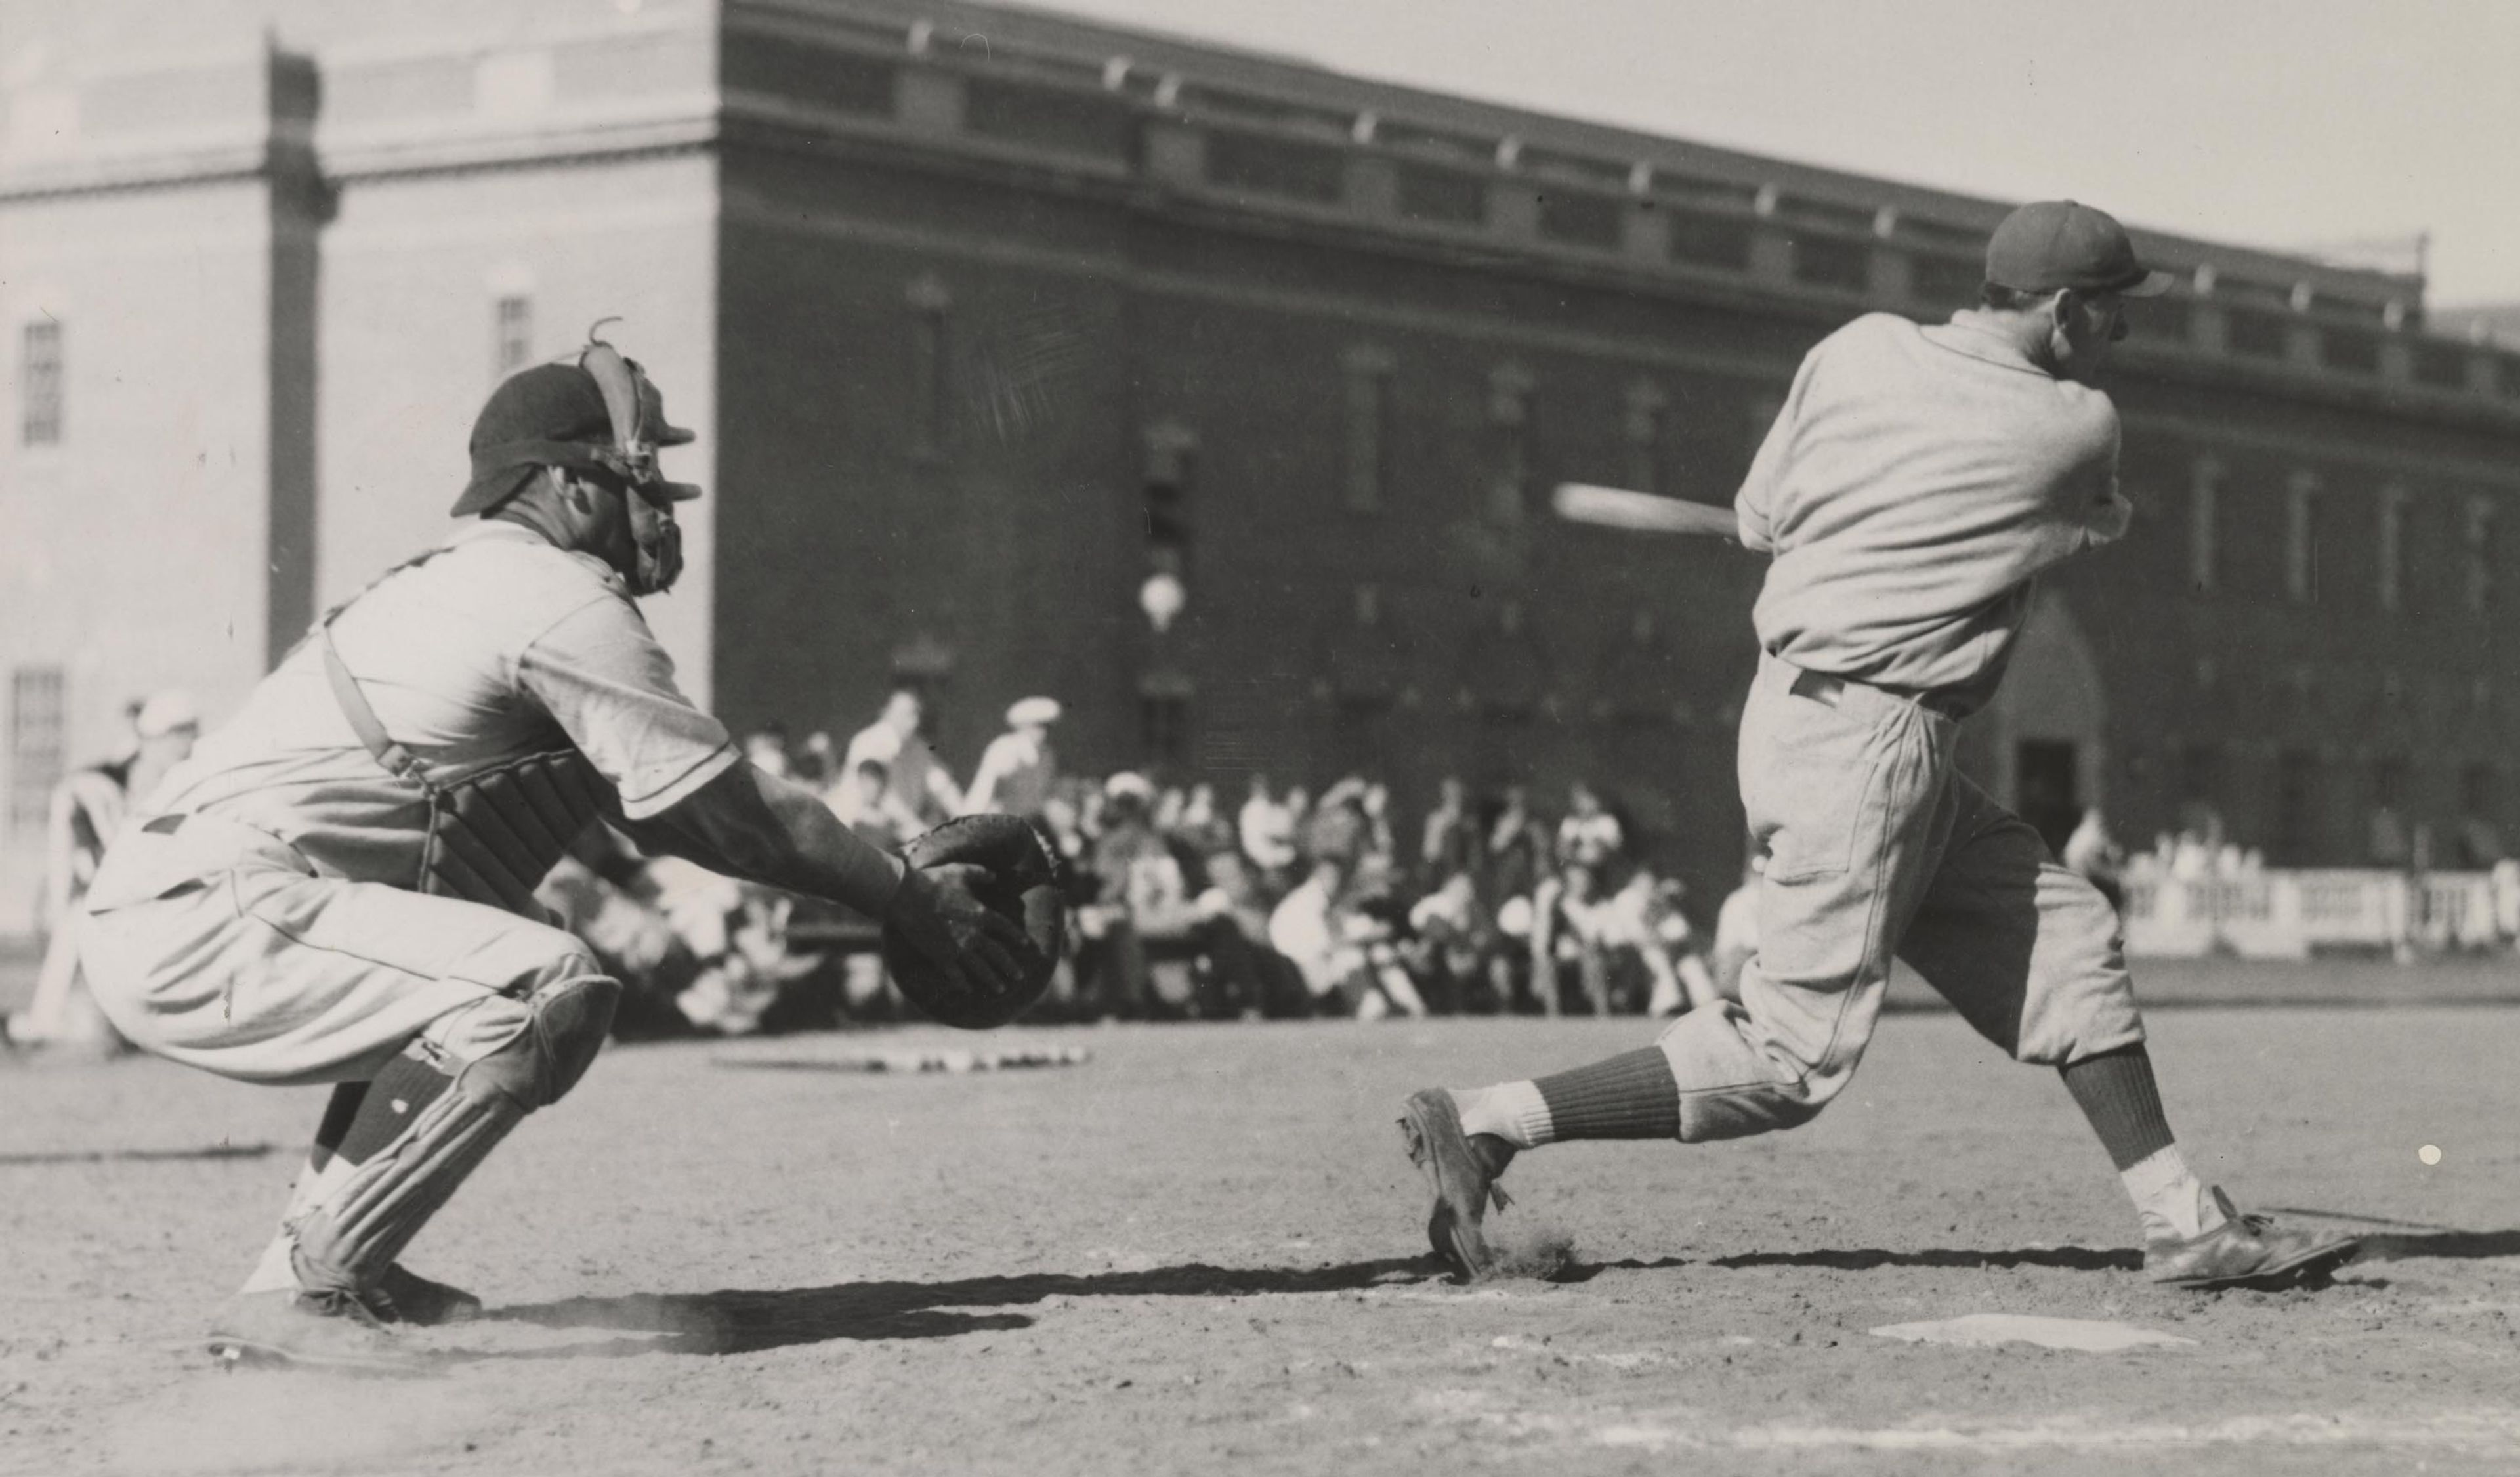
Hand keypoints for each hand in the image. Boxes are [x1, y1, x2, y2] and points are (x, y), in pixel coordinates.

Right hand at [884, 862, 1032, 998]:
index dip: (1016, 936)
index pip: (1005, 928)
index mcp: (982, 914)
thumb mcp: (961, 871)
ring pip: (980, 969)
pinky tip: (968, 990)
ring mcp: (958, 948)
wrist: (907, 896)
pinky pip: (955, 974)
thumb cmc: (934, 881)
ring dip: (992, 980)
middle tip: (1020, 977)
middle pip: (998, 954)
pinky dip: (962, 983)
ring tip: (1001, 989)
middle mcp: (974, 934)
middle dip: (1010, 967)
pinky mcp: (941, 956)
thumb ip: (980, 874)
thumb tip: (994, 876)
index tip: (1025, 945)